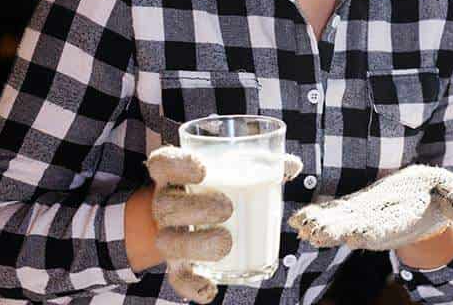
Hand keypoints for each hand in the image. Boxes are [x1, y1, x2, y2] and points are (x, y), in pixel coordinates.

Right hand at [145, 146, 302, 302]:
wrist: (190, 214)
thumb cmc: (218, 185)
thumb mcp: (233, 169)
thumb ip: (262, 163)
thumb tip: (290, 167)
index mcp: (173, 175)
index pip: (162, 163)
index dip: (177, 165)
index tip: (202, 169)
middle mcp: (165, 204)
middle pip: (166, 205)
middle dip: (196, 208)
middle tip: (226, 209)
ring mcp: (169, 234)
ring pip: (168, 242)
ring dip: (196, 245)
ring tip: (225, 242)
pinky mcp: (177, 261)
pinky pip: (177, 277)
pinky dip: (192, 285)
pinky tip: (210, 289)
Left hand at [288, 165, 452, 251]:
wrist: (425, 201)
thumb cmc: (440, 195)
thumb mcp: (452, 193)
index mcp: (405, 219)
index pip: (389, 228)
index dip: (374, 232)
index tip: (359, 236)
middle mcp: (381, 224)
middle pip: (357, 230)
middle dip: (338, 232)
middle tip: (318, 234)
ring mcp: (365, 219)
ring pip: (340, 224)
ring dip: (321, 226)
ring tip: (303, 227)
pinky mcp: (354, 209)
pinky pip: (332, 213)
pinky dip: (316, 215)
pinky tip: (297, 219)